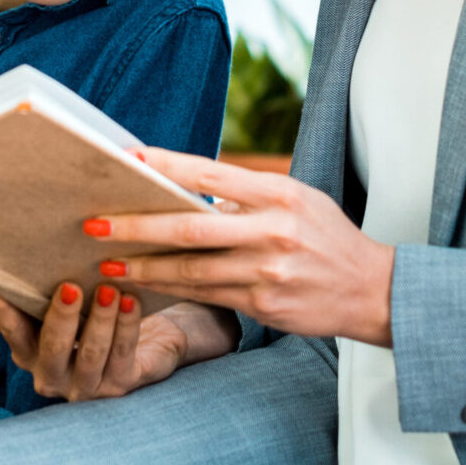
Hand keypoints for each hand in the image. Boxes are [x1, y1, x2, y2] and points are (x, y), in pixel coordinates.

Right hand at [0, 282, 235, 402]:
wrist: (149, 340)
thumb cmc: (95, 313)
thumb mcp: (68, 303)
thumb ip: (45, 287)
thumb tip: (22, 245)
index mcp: (30, 353)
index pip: (13, 332)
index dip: (1, 313)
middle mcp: (53, 374)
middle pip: (53, 347)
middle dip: (62, 317)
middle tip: (69, 286)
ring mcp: (86, 385)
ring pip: (91, 352)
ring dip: (100, 319)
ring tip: (107, 288)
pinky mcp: (120, 385)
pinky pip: (123, 353)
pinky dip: (127, 325)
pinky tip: (131, 300)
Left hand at [91, 149, 395, 343]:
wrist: (371, 289)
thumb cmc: (327, 236)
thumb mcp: (298, 199)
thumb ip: (248, 195)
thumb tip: (187, 187)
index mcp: (280, 193)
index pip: (212, 172)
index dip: (166, 166)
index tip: (127, 159)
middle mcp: (274, 229)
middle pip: (192, 226)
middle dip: (138, 225)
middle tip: (94, 223)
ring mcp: (268, 271)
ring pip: (192, 269)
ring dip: (144, 267)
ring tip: (106, 262)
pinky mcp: (263, 304)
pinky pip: (206, 295)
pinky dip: (171, 289)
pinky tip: (144, 286)